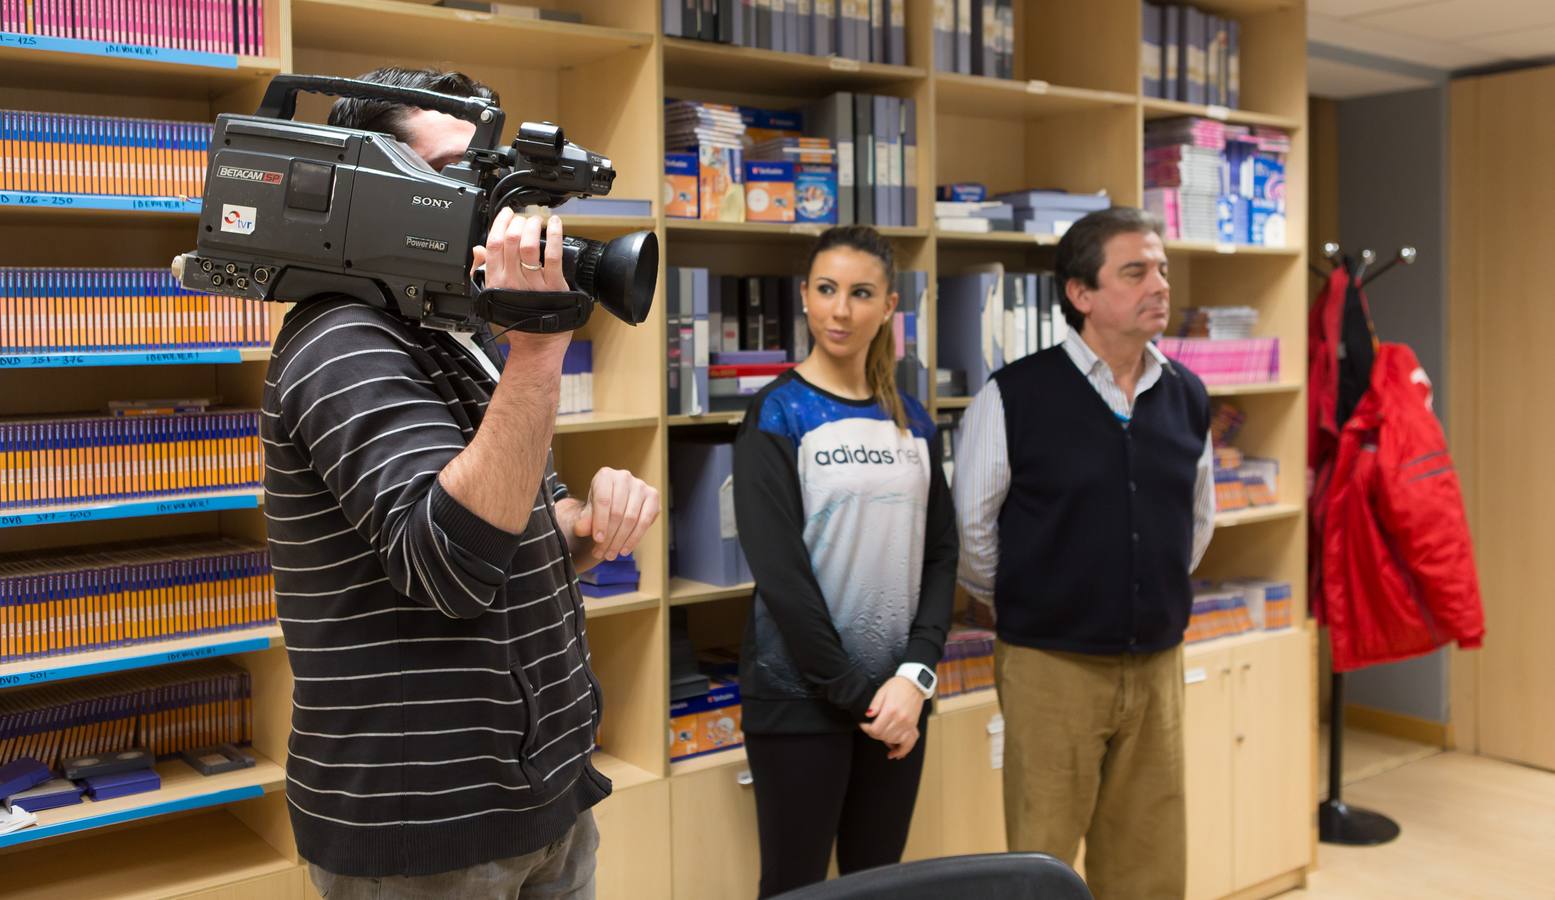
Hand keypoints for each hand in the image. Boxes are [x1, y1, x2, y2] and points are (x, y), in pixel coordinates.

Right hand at [473, 209, 571, 349]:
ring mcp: (533, 283)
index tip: (507, 213)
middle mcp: (512, 281)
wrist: (537, 345)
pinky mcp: (554, 286)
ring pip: (529, 245)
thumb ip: (483, 271)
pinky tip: (557, 225)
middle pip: (511, 240)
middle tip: (525, 218)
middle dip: (519, 221)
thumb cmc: (518, 322)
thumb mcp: (492, 296)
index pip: (493, 243)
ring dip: (534, 225)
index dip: (500, 223)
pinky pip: (553, 255)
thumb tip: (478, 249)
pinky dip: (555, 235)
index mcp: (496, 280)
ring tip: (538, 221)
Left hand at [573, 468, 659, 560]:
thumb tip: (581, 529)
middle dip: (609, 537)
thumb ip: (584, 519)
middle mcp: (624, 477)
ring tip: (611, 555)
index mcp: (605, 475)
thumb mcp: (589, 511)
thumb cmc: (600, 506)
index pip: (603, 501)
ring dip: (620, 541)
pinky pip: (645, 521)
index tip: (597, 541)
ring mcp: (641, 485)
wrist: (615, 501)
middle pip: (617, 512)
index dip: (600, 522)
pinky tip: (625, 549)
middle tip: (602, 554)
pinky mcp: (653, 496)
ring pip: (631, 519)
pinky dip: (634, 538)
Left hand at [860, 676, 925, 759]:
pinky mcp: (913, 726)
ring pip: (893, 741)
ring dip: (885, 740)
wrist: (915, 683)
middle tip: (870, 728)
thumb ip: (874, 705)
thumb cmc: (898, 686)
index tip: (864, 725)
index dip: (866, 729)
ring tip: (880, 735)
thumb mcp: (882, 691)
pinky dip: (901, 750)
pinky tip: (894, 754)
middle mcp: (900, 720)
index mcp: (890, 711)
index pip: (875, 730)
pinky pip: (908, 743)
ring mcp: (908, 724)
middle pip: (882, 736)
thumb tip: (867, 716)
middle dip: (874, 734)